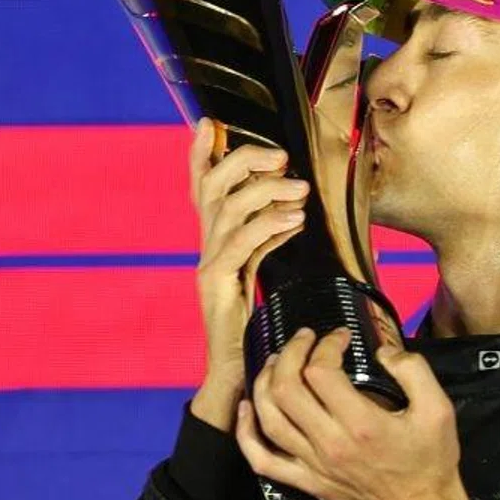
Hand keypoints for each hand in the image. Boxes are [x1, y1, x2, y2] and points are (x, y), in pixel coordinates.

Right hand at [186, 119, 308, 430]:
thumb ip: (270, 241)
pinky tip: (295, 220)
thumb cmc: (256, 328)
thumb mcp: (262, 273)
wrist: (238, 376)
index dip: (200, 154)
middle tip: (281, 157)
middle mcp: (205, 249)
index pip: (201, 189)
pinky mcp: (216, 287)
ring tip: (300, 188)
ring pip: (227, 212)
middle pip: (211, 189)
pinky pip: (240, 246)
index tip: (209, 123)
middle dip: (242, 162)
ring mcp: (207, 267)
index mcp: (215, 243)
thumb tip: (296, 212)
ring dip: (266, 192)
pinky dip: (269, 227)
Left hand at [235, 328, 481, 499]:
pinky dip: (247, 432)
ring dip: (266, 381)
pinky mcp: (306, 482)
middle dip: (291, 353)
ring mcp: (312, 465)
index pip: (322, 372)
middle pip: (287, 389)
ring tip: (279, 362)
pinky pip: (262, 458)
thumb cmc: (432, 463)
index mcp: (361, 424)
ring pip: (268, 417)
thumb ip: (414, 371)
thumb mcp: (440, 411)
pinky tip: (247, 408)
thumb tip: (382, 352)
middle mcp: (329, 443)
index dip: (326, 344)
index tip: (340, 337)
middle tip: (305, 339)